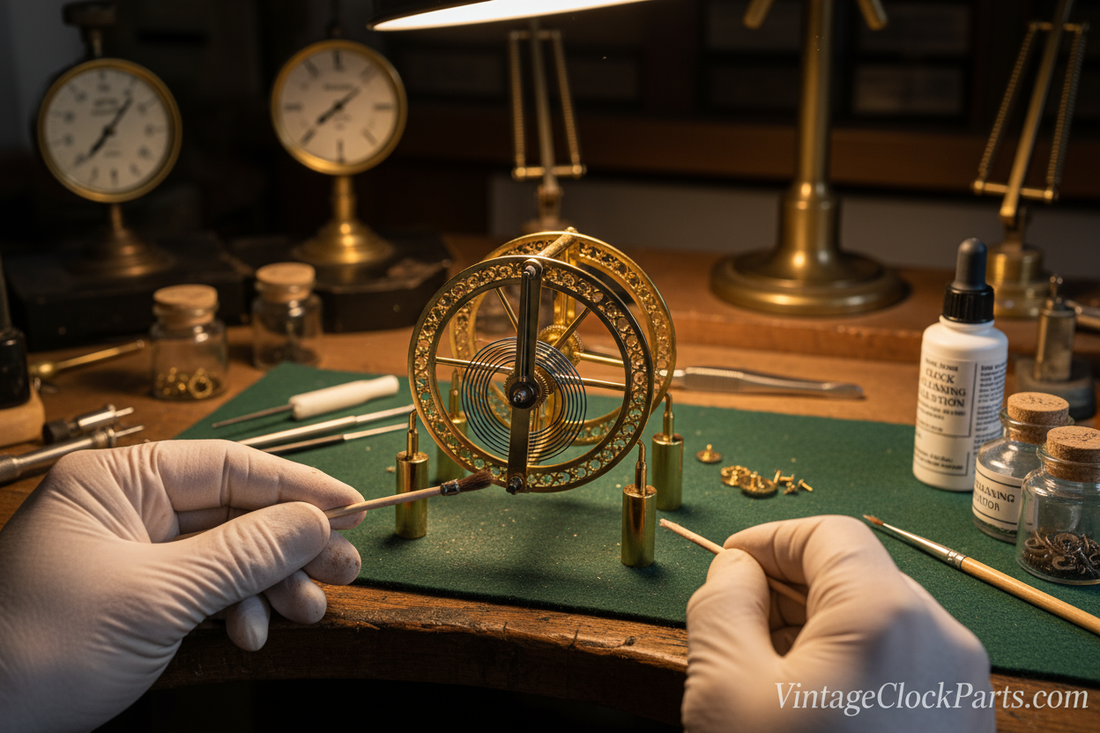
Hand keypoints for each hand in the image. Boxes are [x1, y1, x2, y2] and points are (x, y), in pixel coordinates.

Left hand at [0, 440, 365, 732]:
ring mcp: (135, 554)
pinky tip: (251, 633)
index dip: (296, 487)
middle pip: (235, 511)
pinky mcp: (141, 596)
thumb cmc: (38, 649)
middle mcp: (128, 508)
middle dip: (290, 543)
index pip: (227, 466)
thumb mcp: (156, 596)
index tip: (349, 508)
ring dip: (272, 583)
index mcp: (117, 482)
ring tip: (308, 610)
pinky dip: (239, 609)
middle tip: (343, 568)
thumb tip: (314, 522)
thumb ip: (243, 553)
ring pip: (230, 553)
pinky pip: (209, 588)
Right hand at [682, 515, 993, 731]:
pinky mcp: (962, 725)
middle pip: (857, 574)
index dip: (769, 539)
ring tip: (765, 672)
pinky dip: (851, 664)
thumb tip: (735, 570)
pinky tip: (808, 707)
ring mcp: (961, 686)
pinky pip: (902, 666)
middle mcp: (940, 637)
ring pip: (879, 621)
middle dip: (787, 587)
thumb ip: (720, 603)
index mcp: (886, 611)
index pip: (828, 533)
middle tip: (733, 622)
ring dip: (816, 628)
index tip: (726, 566)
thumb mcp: (725, 687)